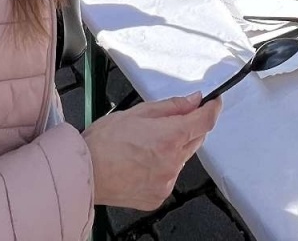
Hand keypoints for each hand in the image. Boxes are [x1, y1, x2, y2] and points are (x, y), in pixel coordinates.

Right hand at [85, 94, 220, 208]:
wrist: (84, 174)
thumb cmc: (103, 143)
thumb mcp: (137, 112)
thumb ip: (171, 107)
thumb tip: (193, 101)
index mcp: (169, 137)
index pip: (205, 121)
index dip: (212, 108)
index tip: (213, 103)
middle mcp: (172, 162)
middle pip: (195, 139)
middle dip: (188, 128)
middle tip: (167, 123)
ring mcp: (167, 181)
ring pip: (181, 159)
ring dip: (173, 149)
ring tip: (144, 146)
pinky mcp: (159, 196)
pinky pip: (169, 176)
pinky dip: (162, 167)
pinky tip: (141, 163)